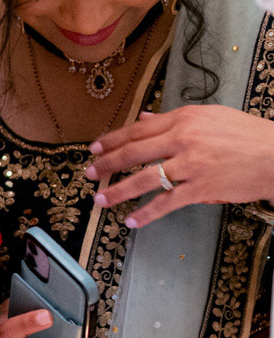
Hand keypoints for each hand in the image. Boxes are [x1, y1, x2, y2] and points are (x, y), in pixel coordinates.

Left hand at [88, 106, 273, 228]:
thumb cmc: (248, 135)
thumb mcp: (212, 117)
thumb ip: (175, 119)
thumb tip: (145, 117)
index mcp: (184, 119)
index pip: (138, 129)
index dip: (112, 140)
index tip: (94, 148)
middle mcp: (183, 139)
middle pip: (134, 152)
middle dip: (106, 164)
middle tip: (89, 173)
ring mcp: (191, 164)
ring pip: (144, 178)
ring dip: (118, 191)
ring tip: (100, 199)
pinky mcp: (201, 187)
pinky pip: (166, 202)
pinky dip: (146, 213)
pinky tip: (131, 220)